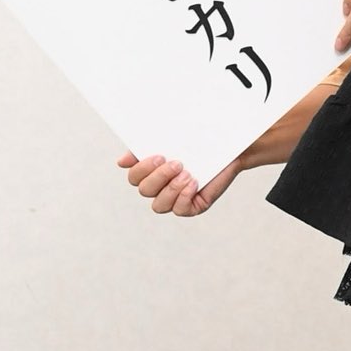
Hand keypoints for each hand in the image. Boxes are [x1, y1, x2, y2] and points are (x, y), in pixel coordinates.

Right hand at [117, 151, 240, 215]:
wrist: (230, 149)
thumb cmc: (199, 142)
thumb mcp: (173, 140)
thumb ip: (147, 147)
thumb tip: (121, 163)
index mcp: (152, 171)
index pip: (134, 177)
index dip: (142, 169)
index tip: (159, 156)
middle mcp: (161, 188)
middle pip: (144, 190)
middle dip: (159, 177)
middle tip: (177, 163)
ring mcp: (176, 199)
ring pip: (159, 205)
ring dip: (171, 189)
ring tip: (187, 174)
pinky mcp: (192, 207)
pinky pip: (179, 210)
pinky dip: (184, 197)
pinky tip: (194, 183)